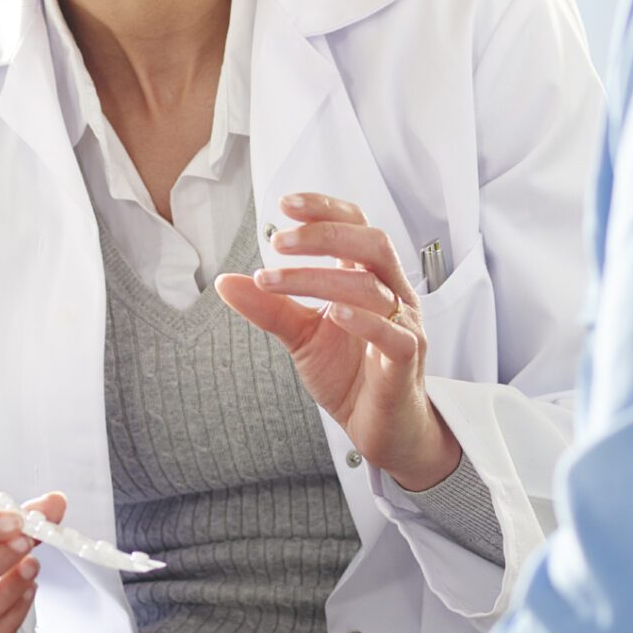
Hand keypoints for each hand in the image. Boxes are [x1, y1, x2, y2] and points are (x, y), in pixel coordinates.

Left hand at [215, 193, 460, 489]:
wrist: (380, 428)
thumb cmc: (349, 375)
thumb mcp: (300, 336)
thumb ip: (269, 307)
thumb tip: (225, 281)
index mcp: (369, 279)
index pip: (356, 226)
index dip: (325, 209)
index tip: (285, 205)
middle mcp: (392, 294)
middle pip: (371, 243)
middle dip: (323, 234)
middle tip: (278, 240)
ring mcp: (404, 324)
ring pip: (371, 286)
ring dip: (319, 277)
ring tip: (274, 279)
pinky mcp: (407, 360)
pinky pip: (391, 333)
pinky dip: (362, 320)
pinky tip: (332, 313)